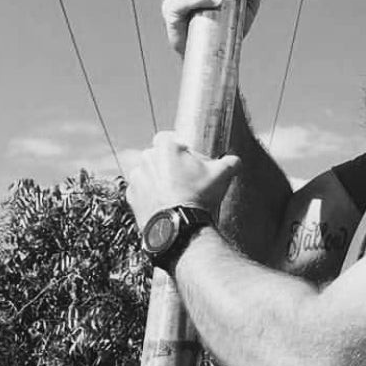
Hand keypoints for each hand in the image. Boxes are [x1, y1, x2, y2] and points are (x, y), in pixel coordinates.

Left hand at [126, 131, 241, 231]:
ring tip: (175, 194)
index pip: (168, 137)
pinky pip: (141, 191)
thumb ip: (230, 162)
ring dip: (158, 180)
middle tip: (185, 178)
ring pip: (148, 173)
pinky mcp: (131, 197)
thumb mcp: (222, 175)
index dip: (179, 148)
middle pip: (158, 156)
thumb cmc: (198, 196)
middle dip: (169, 164)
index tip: (189, 159)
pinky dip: (150, 196)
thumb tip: (235, 160)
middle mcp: (146, 159)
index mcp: (165, 147)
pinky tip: (165, 204)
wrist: (178, 227)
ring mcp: (136, 178)